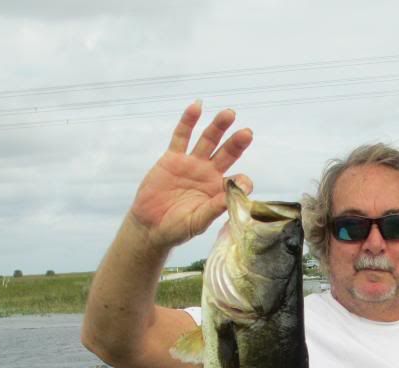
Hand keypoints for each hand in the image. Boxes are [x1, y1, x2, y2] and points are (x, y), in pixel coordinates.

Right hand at [130, 101, 253, 249]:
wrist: (151, 226)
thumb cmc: (177, 229)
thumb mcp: (198, 222)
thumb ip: (215, 208)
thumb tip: (235, 194)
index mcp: (219, 191)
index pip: (238, 180)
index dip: (242, 181)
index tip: (242, 183)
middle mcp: (209, 174)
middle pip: (227, 153)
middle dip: (237, 143)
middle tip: (247, 133)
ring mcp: (192, 164)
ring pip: (208, 140)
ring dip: (218, 127)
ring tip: (229, 114)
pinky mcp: (173, 158)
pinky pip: (182, 136)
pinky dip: (188, 121)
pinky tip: (196, 107)